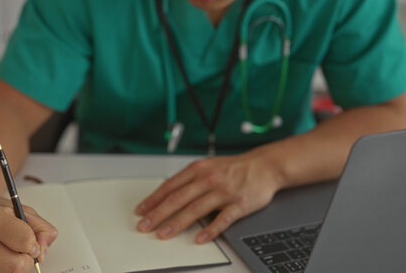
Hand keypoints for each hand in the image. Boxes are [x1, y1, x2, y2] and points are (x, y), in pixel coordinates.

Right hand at [0, 193, 57, 272]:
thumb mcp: (20, 209)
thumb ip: (41, 228)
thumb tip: (42, 252)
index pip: (25, 241)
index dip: (33, 243)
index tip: (29, 240)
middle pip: (16, 267)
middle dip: (25, 260)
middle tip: (20, 249)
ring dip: (13, 267)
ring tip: (5, 251)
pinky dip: (0, 270)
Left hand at [134, 151, 281, 243]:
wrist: (265, 165)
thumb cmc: (234, 168)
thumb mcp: (208, 166)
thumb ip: (189, 180)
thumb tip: (167, 195)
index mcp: (198, 169)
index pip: (170, 186)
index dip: (153, 199)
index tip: (141, 211)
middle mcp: (208, 179)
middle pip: (178, 199)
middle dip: (158, 213)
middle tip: (144, 226)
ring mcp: (223, 192)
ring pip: (195, 210)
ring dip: (177, 223)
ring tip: (163, 234)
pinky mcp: (239, 204)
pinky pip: (222, 219)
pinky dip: (210, 230)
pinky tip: (199, 239)